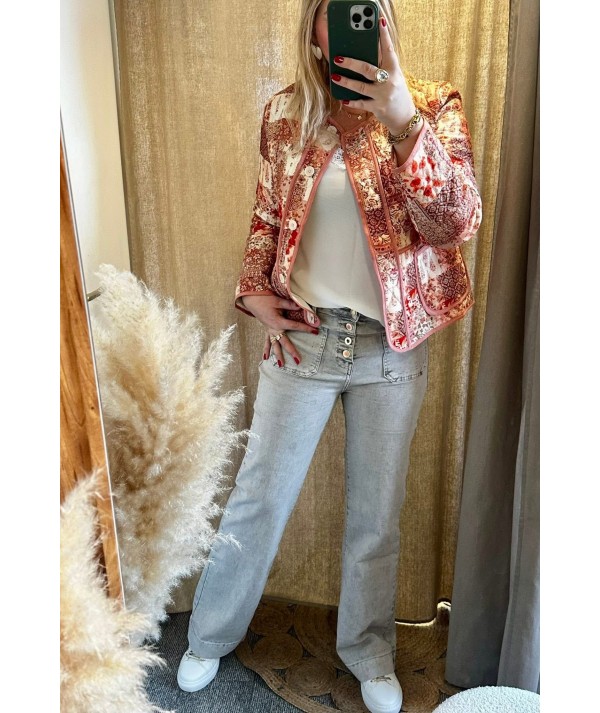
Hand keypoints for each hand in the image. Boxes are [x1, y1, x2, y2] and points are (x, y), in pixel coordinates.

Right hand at [241, 294, 318, 366]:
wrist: (252, 300)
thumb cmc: (264, 299)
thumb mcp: (278, 301)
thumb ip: (290, 305)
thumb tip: (301, 307)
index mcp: (278, 322)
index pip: (294, 326)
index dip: (305, 328)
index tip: (315, 332)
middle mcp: (273, 329)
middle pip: (284, 342)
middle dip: (291, 351)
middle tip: (298, 360)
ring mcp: (269, 331)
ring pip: (275, 345)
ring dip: (278, 355)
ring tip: (281, 365)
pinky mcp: (267, 330)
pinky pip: (267, 341)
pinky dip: (266, 349)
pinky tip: (265, 358)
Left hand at [330, 14, 417, 134]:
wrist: (404, 116)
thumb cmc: (396, 92)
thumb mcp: (394, 76)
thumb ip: (383, 65)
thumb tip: (367, 51)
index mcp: (394, 69)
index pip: (388, 49)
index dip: (384, 35)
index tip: (379, 22)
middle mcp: (389, 81)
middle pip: (367, 69)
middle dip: (351, 63)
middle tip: (338, 58)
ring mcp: (383, 95)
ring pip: (361, 87)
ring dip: (346, 82)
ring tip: (335, 76)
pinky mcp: (377, 107)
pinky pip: (361, 104)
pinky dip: (351, 102)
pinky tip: (343, 99)